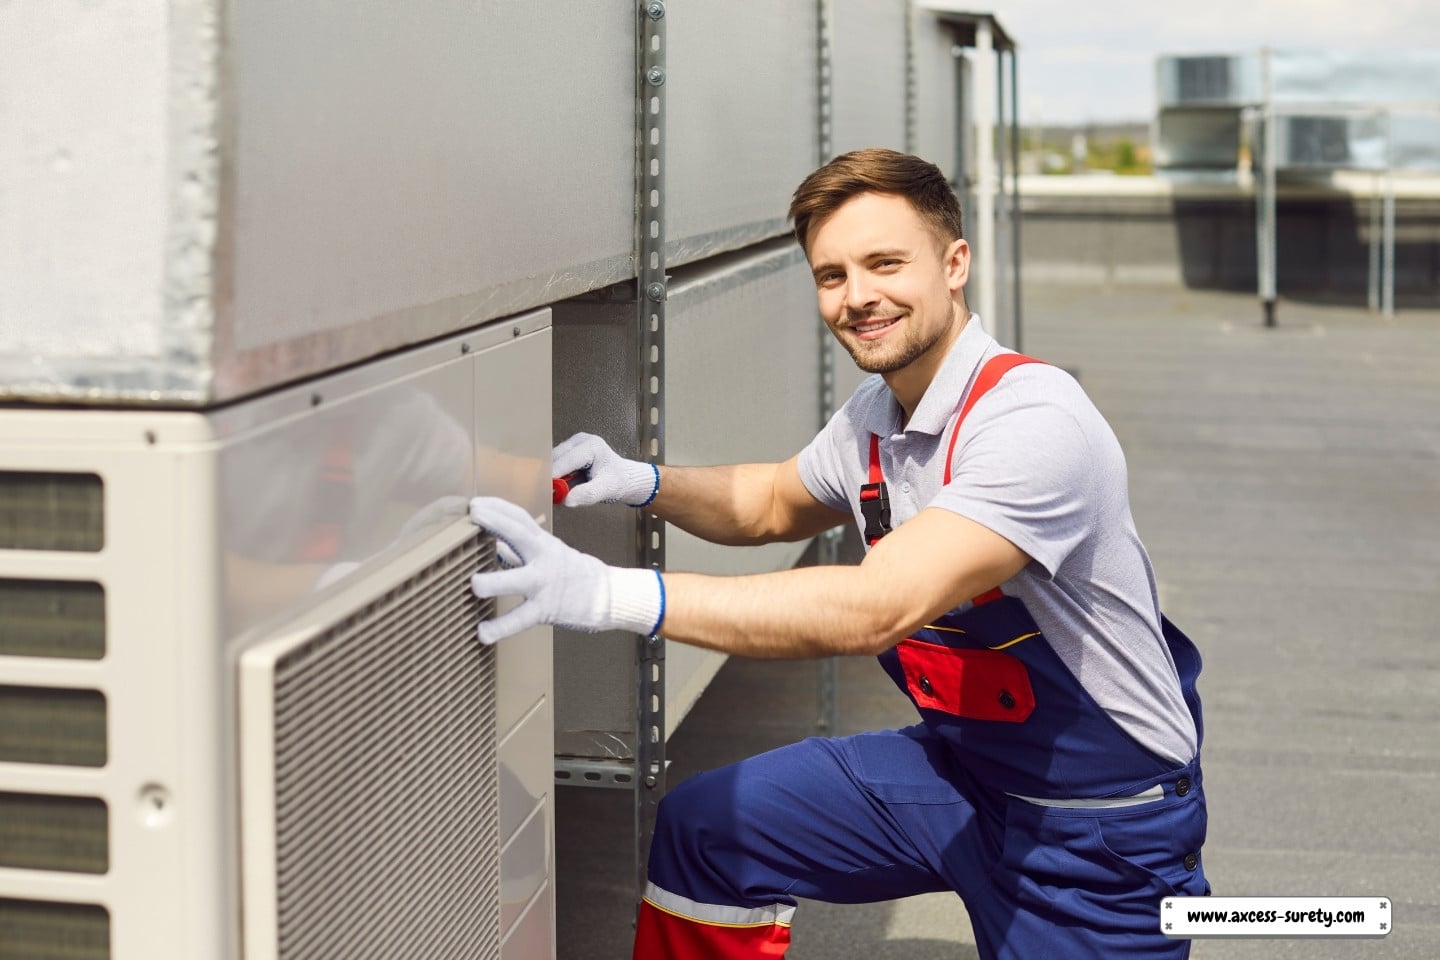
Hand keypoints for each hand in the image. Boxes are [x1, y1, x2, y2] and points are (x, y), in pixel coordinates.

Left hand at [467, 496, 663, 644]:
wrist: (607, 596)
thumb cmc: (575, 574)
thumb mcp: (550, 554)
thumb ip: (520, 551)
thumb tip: (494, 545)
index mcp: (544, 543)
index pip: (520, 518)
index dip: (498, 507)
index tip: (476, 503)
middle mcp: (544, 558)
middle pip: (520, 534)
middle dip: (496, 522)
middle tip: (474, 515)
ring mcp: (544, 584)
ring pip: (516, 581)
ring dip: (492, 582)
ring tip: (472, 585)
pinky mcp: (545, 610)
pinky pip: (519, 620)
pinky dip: (499, 627)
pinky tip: (482, 633)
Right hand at [552, 433, 658, 506]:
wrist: (623, 478)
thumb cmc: (617, 481)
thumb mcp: (605, 490)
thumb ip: (587, 494)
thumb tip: (565, 500)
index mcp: (591, 445)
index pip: (567, 459)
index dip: (554, 474)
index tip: (545, 489)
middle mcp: (580, 441)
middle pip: (556, 458)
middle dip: (551, 477)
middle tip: (549, 494)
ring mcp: (573, 445)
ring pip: (553, 462)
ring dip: (553, 477)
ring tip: (561, 491)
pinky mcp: (568, 452)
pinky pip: (555, 465)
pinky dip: (556, 477)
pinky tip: (563, 486)